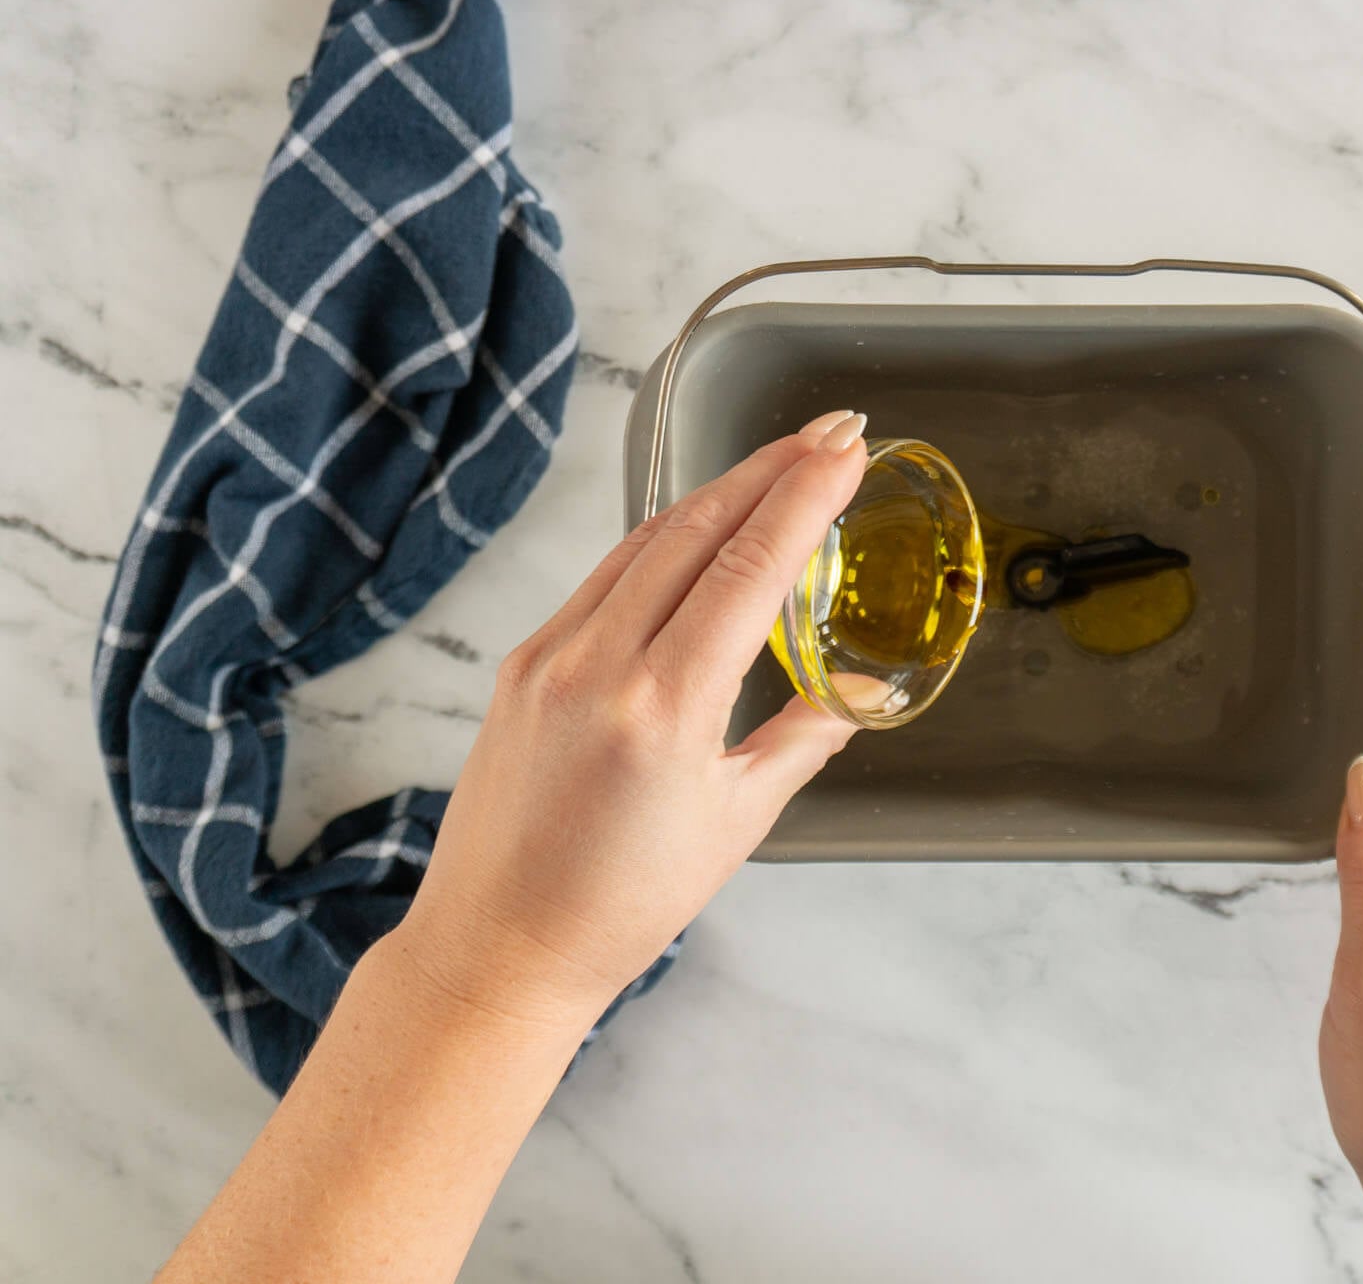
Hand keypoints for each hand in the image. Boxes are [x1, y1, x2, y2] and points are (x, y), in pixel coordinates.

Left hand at [388, 409, 871, 1026]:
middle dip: (770, 468)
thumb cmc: (619, 905)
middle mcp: (599, 665)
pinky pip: (604, 576)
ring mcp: (550, 657)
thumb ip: (800, 739)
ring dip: (719, 492)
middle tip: (830, 431)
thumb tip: (850, 690)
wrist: (497, 947)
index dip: (805, 495)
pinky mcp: (522, 664)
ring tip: (776, 464)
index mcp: (663, 708)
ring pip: (646, 540)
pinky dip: (662, 539)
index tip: (847, 449)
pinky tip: (699, 530)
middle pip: (698, 528)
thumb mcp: (736, 824)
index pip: (750, 566)